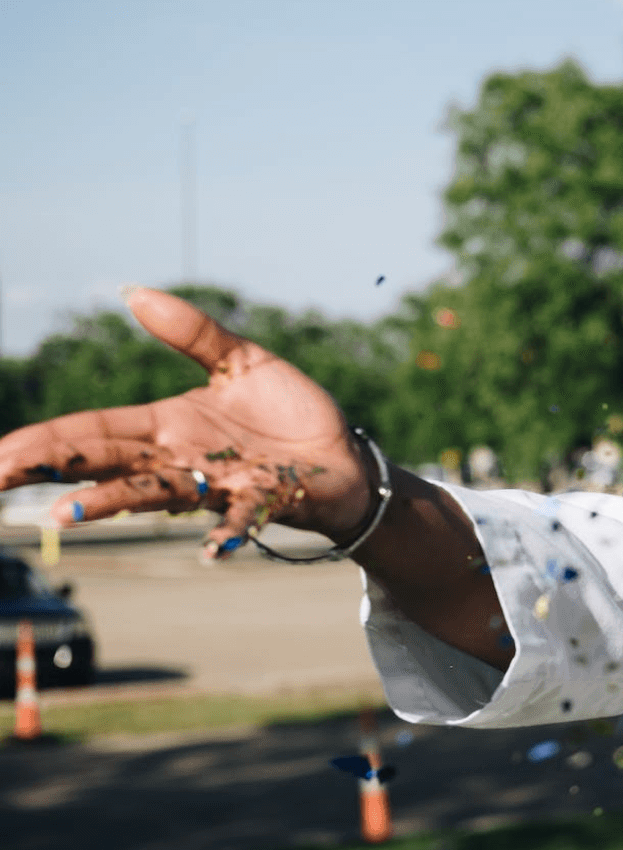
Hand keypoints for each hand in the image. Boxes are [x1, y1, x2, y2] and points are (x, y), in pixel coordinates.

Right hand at [0, 288, 373, 558]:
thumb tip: (133, 292)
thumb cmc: (290, 413)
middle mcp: (181, 459)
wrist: (345, 455)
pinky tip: (212, 550)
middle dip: (51, 471)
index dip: (44, 442)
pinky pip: (241, 518)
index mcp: (166, 425)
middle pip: (106, 463)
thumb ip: (193, 333)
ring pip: (155, 493)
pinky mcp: (263, 499)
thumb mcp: (242, 361)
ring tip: (65, 513)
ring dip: (112, 503)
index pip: (91, 431)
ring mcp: (218, 482)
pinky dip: (226, 533)